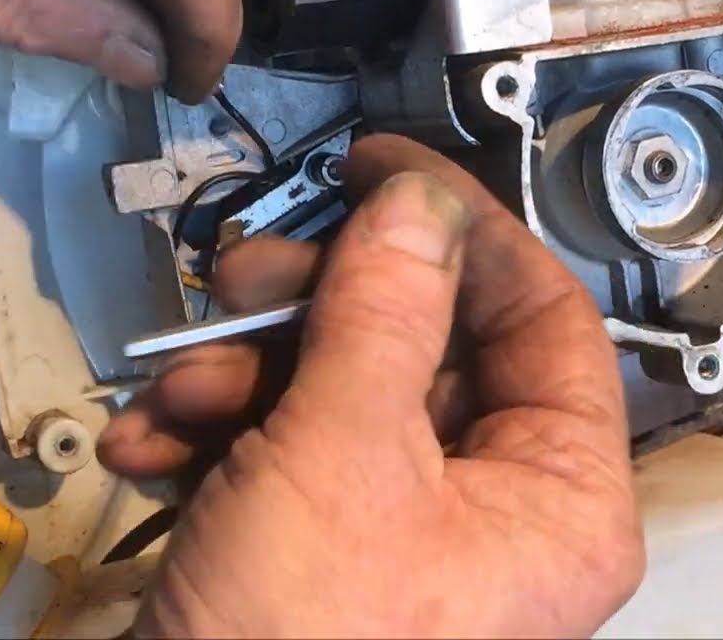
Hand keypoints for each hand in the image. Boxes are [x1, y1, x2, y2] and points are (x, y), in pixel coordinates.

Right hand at [97, 135, 644, 636]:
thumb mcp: (345, 450)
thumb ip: (386, 309)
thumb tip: (419, 206)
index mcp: (564, 496)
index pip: (546, 316)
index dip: (468, 233)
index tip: (391, 175)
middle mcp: (504, 511)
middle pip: (433, 346)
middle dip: (325, 305)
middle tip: (253, 275)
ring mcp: (415, 530)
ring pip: (350, 390)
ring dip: (251, 370)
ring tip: (183, 389)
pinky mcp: (334, 547)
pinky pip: (298, 449)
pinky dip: (225, 430)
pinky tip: (159, 443)